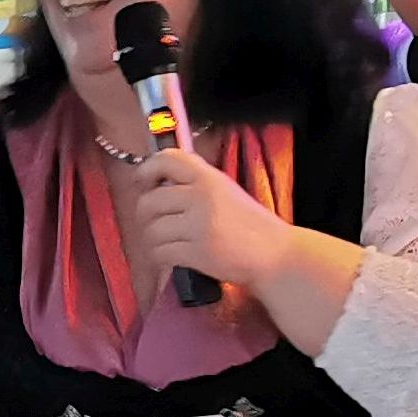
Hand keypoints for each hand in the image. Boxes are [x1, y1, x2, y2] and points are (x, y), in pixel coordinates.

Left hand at [125, 148, 299, 290]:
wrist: (274, 254)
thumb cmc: (249, 223)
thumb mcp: (225, 191)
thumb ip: (195, 184)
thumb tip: (157, 184)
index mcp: (209, 177)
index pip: (167, 160)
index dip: (147, 169)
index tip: (143, 182)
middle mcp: (200, 197)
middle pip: (149, 201)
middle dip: (146, 215)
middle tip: (157, 222)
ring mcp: (198, 225)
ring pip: (152, 230)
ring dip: (153, 239)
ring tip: (166, 242)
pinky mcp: (196, 253)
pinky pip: (160, 252)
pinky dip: (160, 257)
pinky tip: (172, 256)